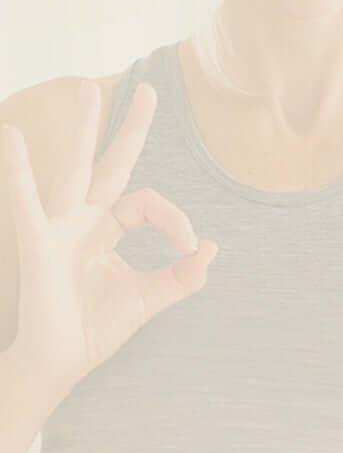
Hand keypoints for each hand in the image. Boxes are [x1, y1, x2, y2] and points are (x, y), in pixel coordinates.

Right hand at [1, 81, 217, 399]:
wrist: (60, 364)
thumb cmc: (96, 328)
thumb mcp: (148, 299)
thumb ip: (181, 277)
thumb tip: (212, 249)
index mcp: (109, 228)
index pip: (148, 204)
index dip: (175, 220)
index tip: (191, 246)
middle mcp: (86, 219)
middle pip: (111, 162)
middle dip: (129, 127)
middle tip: (148, 88)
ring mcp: (61, 227)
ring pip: (76, 168)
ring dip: (83, 129)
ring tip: (86, 88)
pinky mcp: (39, 243)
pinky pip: (28, 201)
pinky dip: (20, 170)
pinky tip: (13, 134)